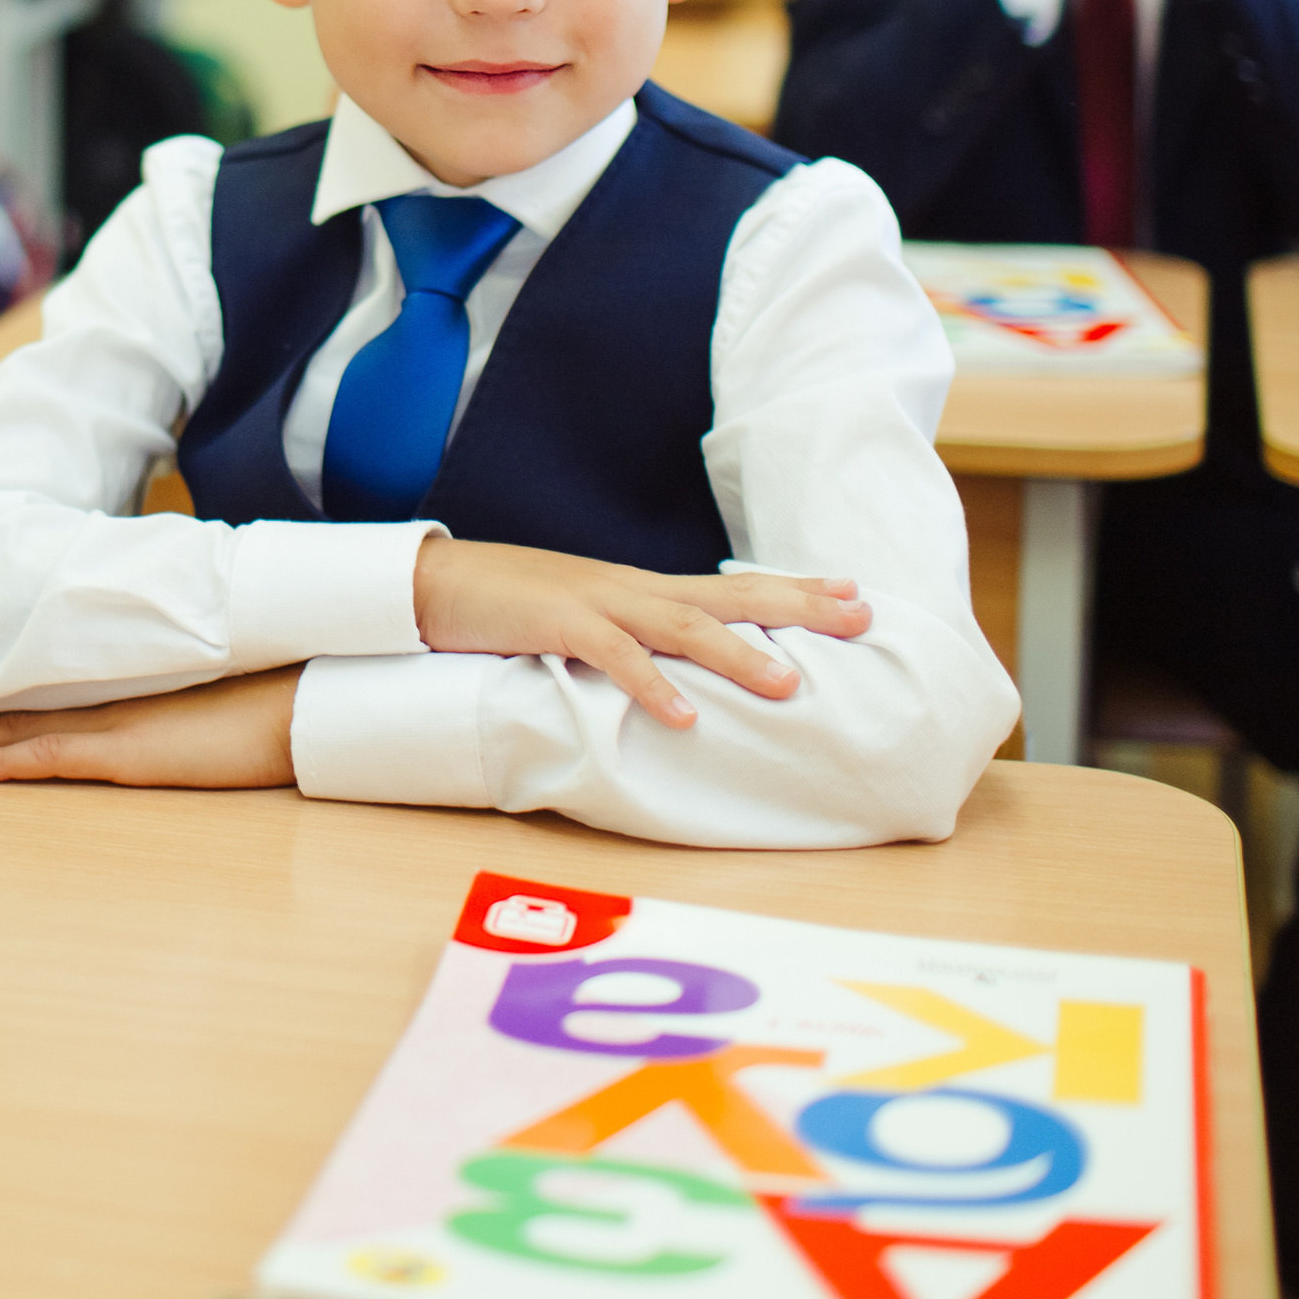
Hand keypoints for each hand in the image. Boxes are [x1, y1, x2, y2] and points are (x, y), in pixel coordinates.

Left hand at [0, 668, 300, 785]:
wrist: (308, 698)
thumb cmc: (281, 692)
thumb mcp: (224, 685)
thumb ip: (188, 686)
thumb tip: (177, 693)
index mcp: (136, 682)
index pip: (56, 686)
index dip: (6, 689)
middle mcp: (116, 698)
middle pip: (25, 702)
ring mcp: (119, 724)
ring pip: (24, 727)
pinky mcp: (129, 754)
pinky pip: (51, 758)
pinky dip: (5, 762)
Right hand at [411, 537, 871, 729]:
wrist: (436, 582)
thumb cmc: (510, 609)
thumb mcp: (585, 622)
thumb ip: (633, 641)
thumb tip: (684, 675)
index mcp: (640, 590)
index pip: (731, 586)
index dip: (795, 589)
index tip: (854, 593)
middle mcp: (631, 588)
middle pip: (729, 594)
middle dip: (798, 604)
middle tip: (862, 615)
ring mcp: (596, 601)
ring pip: (682, 625)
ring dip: (739, 654)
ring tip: (792, 683)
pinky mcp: (557, 623)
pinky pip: (612, 657)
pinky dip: (651, 686)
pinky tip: (686, 716)